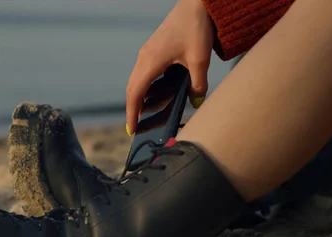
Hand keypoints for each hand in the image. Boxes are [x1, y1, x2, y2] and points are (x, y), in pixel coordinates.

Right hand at [126, 0, 213, 134]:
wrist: (197, 3)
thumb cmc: (196, 27)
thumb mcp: (200, 59)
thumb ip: (197, 84)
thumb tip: (195, 103)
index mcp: (151, 61)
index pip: (135, 94)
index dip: (132, 113)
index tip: (131, 129)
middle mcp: (144, 57)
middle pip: (132, 88)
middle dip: (133, 109)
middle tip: (136, 127)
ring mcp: (147, 52)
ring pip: (137, 80)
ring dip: (138, 97)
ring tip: (143, 114)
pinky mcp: (154, 49)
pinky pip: (143, 72)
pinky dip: (144, 86)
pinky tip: (154, 93)